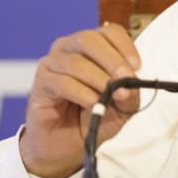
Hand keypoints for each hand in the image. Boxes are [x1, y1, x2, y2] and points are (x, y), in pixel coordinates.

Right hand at [19, 23, 140, 177]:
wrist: (68, 146)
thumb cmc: (95, 117)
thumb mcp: (122, 106)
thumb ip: (130, 93)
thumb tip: (131, 83)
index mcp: (94, 47)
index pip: (109, 32)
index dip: (125, 46)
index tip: (137, 66)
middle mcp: (70, 48)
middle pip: (88, 39)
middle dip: (111, 59)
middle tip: (125, 78)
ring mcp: (52, 63)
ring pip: (76, 62)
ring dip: (99, 79)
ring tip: (113, 97)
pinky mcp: (40, 83)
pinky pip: (62, 82)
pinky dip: (83, 93)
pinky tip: (94, 104)